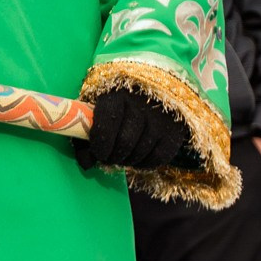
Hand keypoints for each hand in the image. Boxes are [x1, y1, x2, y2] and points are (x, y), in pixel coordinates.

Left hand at [75, 90, 189, 171]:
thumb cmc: (117, 110)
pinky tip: (136, 158)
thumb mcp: (97, 114)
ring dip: (126, 161)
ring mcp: (160, 118)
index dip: (100, 143)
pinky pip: (157, 158)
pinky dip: (143, 164)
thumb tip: (85, 163)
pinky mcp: (174, 133)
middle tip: (108, 158)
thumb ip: (85, 138)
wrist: (155, 98)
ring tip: (121, 157)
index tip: (97, 153)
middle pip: (125, 140)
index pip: (107, 121)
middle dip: (112, 156)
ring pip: (140, 151)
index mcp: (116, 95)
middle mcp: (141, 104)